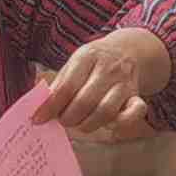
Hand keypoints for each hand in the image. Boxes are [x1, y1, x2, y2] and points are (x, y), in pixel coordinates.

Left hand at [33, 27, 171, 142]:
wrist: (127, 50)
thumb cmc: (93, 62)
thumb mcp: (74, 64)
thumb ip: (58, 84)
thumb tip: (39, 108)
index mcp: (87, 56)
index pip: (66, 87)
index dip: (50, 107)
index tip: (38, 119)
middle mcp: (108, 68)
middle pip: (84, 102)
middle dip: (68, 118)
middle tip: (63, 121)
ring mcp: (124, 82)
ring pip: (104, 111)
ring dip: (87, 125)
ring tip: (79, 123)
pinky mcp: (136, 95)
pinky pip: (132, 115)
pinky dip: (119, 124)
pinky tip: (107, 125)